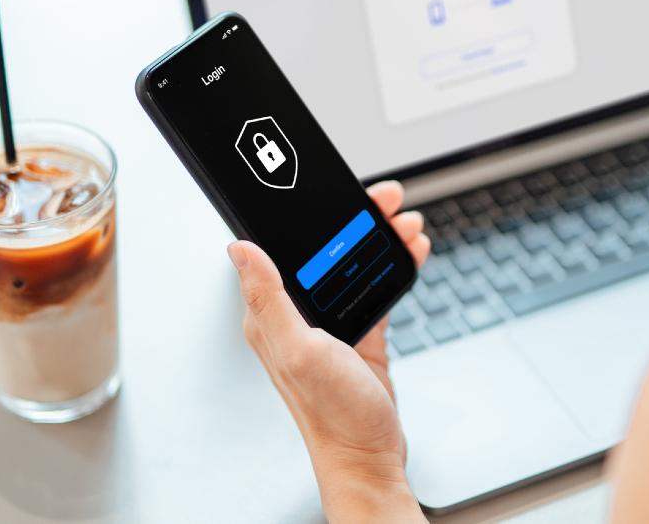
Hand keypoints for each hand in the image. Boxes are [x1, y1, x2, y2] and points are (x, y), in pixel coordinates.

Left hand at [228, 181, 429, 522]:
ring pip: (354, 264)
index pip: (287, 247)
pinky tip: (410, 253)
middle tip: (387, 199)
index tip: (343, 191)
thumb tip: (238, 247)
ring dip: (381, 239)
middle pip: (327, 249)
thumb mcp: (298, 349)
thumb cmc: (331, 414)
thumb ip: (267, 297)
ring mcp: (330, 325)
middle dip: (359, 218)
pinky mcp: (359, 336)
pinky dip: (392, 266)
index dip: (315, 215)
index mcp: (272, 314)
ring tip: (406, 224)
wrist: (369, 457)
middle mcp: (298, 315)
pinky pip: (374, 288)